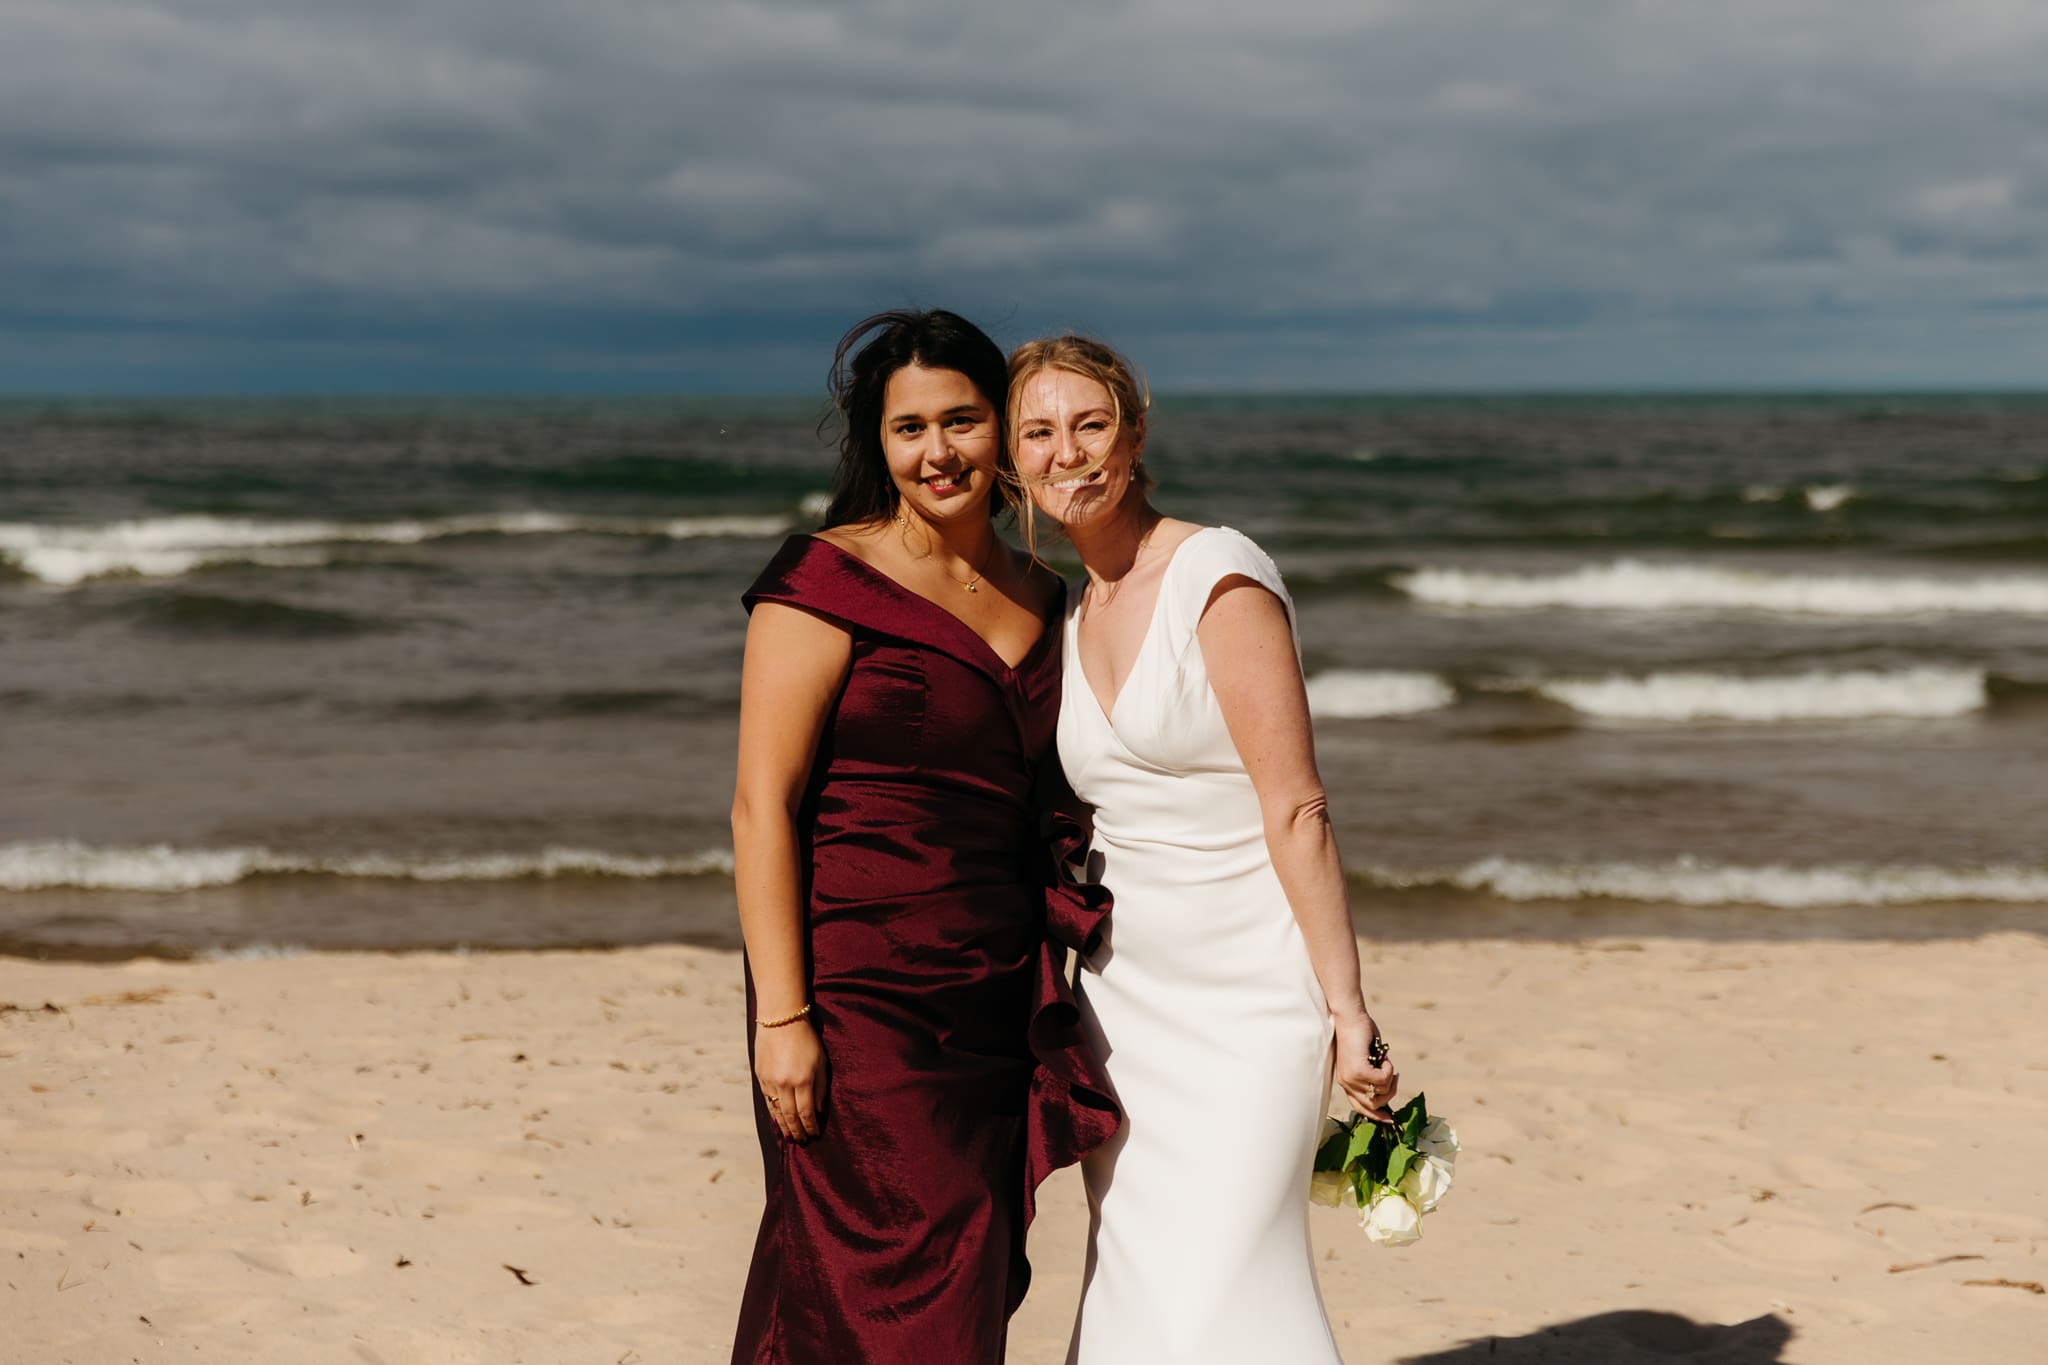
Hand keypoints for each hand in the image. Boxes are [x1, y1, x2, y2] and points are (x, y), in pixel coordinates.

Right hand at [755, 1017, 827, 1143]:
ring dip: (783, 1127)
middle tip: (802, 1142)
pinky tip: (778, 1120)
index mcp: (803, 1080)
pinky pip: (767, 1101)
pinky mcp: (760, 1077)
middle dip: (797, 1131)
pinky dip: (773, 1113)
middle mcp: (785, 1084)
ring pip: (777, 1111)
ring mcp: (770, 1081)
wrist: (780, 1020)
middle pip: (790, 1116)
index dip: (810, 1126)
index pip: (806, 1112)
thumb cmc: (806, 1039)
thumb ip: (820, 1087)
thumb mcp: (821, 1061)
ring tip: (789, 1137)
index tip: (815, 1135)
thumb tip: (818, 1110)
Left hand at [1333, 1012, 1398, 1124]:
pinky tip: (1382, 1057)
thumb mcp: (1368, 1059)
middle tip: (1394, 1075)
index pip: (1360, 1108)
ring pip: (1381, 1092)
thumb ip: (1374, 1075)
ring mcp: (1351, 1078)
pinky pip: (1383, 1079)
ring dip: (1389, 1078)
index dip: (1376, 1115)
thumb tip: (1387, 1089)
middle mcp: (1347, 1083)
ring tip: (1385, 1061)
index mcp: (1347, 1082)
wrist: (1350, 1017)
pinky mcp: (1358, 1070)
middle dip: (1390, 1092)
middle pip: (1374, 1104)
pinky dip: (1388, 1069)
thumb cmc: (1360, 1034)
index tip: (1390, 1119)